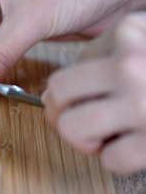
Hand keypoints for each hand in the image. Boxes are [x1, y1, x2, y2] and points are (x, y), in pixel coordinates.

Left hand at [42, 13, 145, 173]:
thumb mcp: (143, 40)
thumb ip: (110, 53)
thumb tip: (56, 91)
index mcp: (127, 34)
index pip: (72, 60)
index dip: (73, 88)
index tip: (92, 94)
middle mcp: (131, 65)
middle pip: (57, 94)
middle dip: (63, 112)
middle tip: (84, 118)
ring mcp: (142, 102)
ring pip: (71, 127)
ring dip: (84, 138)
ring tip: (108, 131)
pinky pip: (111, 160)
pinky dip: (118, 159)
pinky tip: (135, 144)